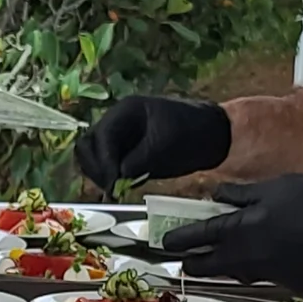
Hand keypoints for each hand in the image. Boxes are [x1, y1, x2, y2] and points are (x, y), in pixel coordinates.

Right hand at [75, 96, 232, 192]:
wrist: (213, 135)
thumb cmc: (192, 131)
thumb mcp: (164, 145)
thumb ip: (138, 159)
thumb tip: (118, 175)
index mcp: (126, 111)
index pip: (103, 136)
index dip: (104, 160)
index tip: (112, 183)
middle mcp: (117, 122)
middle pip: (89, 144)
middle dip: (96, 166)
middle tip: (110, 187)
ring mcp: (120, 138)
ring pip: (93, 156)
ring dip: (98, 173)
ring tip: (113, 189)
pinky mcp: (126, 153)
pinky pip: (106, 165)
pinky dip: (107, 177)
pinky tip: (118, 189)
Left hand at [167, 175, 302, 291]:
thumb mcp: (275, 187)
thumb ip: (241, 195)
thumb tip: (217, 196)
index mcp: (241, 231)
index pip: (198, 237)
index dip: (179, 240)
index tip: (165, 244)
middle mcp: (249, 259)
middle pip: (211, 266)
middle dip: (195, 262)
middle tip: (184, 259)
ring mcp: (270, 275)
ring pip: (237, 273)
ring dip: (224, 266)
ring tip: (217, 259)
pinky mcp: (292, 284)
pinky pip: (267, 276)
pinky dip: (260, 267)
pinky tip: (268, 256)